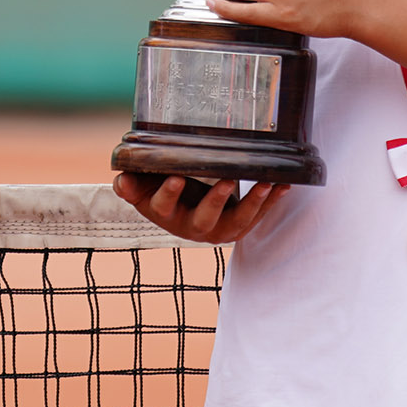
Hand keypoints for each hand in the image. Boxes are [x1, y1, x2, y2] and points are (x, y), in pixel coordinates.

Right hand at [112, 172, 290, 244]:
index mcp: (164, 214)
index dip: (168, 193)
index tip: (175, 176)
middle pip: (204, 219)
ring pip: (236, 222)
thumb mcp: (141, 187)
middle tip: (227, 180)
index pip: (163, 205)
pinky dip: (271, 202)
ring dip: (253, 203)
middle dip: (216, 201)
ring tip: (267, 184)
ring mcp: (217, 229)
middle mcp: (191, 226)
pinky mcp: (237, 227)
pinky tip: (283, 185)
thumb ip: (130, 183)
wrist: (180, 204)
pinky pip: (256, 217)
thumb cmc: (158, 189)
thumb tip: (123, 181)